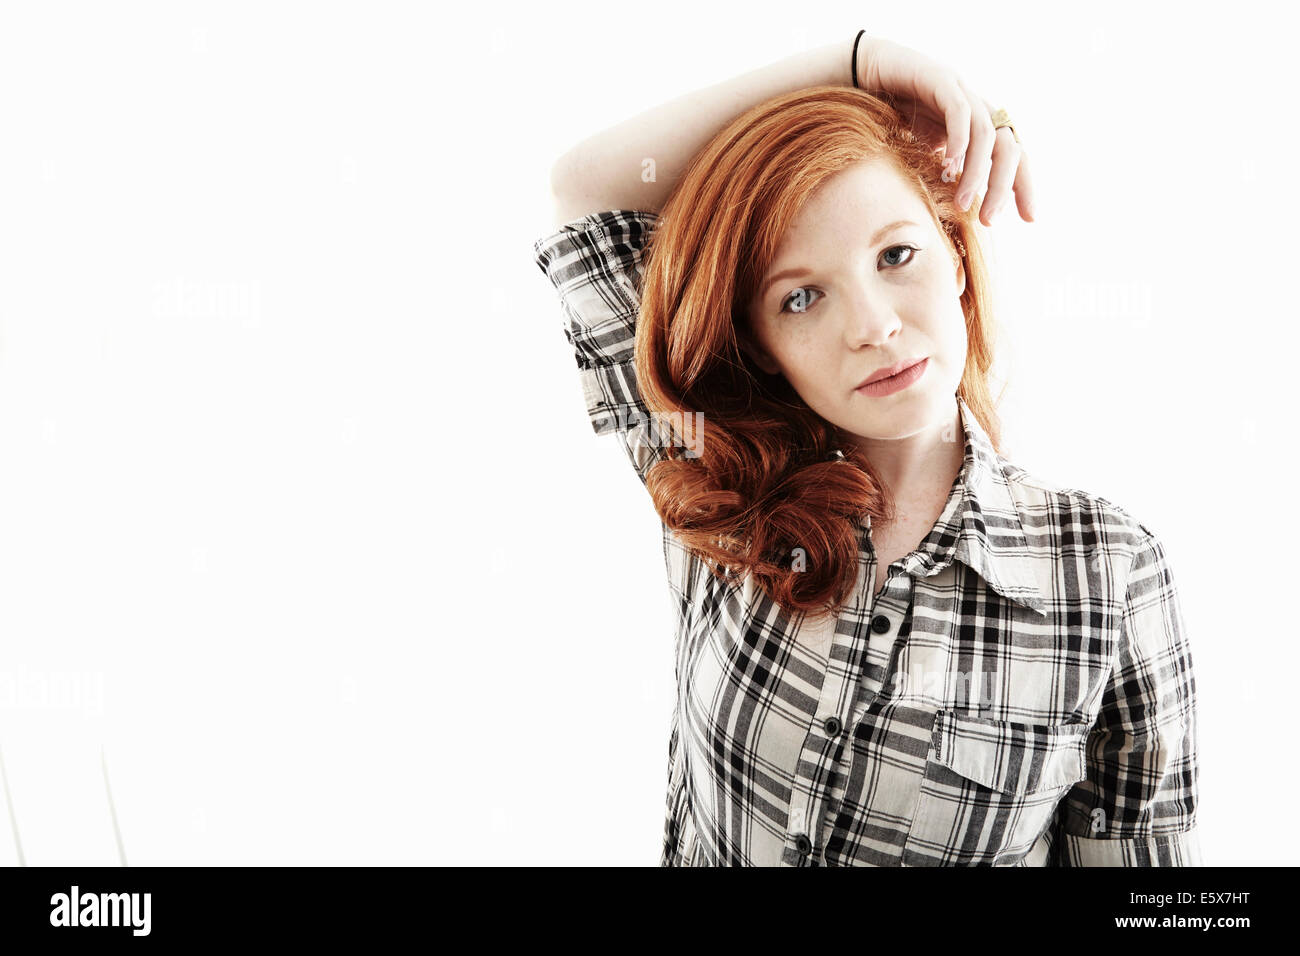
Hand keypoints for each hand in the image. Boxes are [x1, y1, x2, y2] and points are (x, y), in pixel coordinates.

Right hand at [855, 37, 1033, 225]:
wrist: (867, 74)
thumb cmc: (894, 116)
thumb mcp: (924, 151)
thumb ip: (943, 173)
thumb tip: (955, 212)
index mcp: (979, 126)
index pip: (1012, 156)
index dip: (1023, 186)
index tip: (1029, 217)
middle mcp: (977, 109)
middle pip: (1008, 149)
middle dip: (1003, 187)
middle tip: (989, 220)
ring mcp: (962, 93)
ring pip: (985, 135)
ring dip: (976, 173)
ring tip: (961, 203)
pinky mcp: (941, 80)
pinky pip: (958, 111)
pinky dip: (958, 139)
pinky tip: (950, 165)